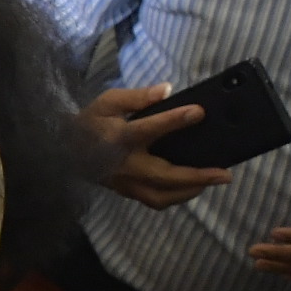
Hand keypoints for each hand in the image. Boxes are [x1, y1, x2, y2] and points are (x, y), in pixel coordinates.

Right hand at [86, 84, 235, 208]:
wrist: (65, 151)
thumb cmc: (91, 122)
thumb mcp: (107, 101)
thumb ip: (136, 96)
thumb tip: (167, 90)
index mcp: (119, 137)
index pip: (149, 129)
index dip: (174, 120)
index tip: (200, 112)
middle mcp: (124, 164)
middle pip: (163, 175)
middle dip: (196, 176)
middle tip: (224, 174)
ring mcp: (125, 182)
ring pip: (161, 196)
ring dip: (190, 191)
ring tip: (213, 181)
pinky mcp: (126, 191)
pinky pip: (155, 200)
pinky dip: (177, 197)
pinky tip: (193, 188)